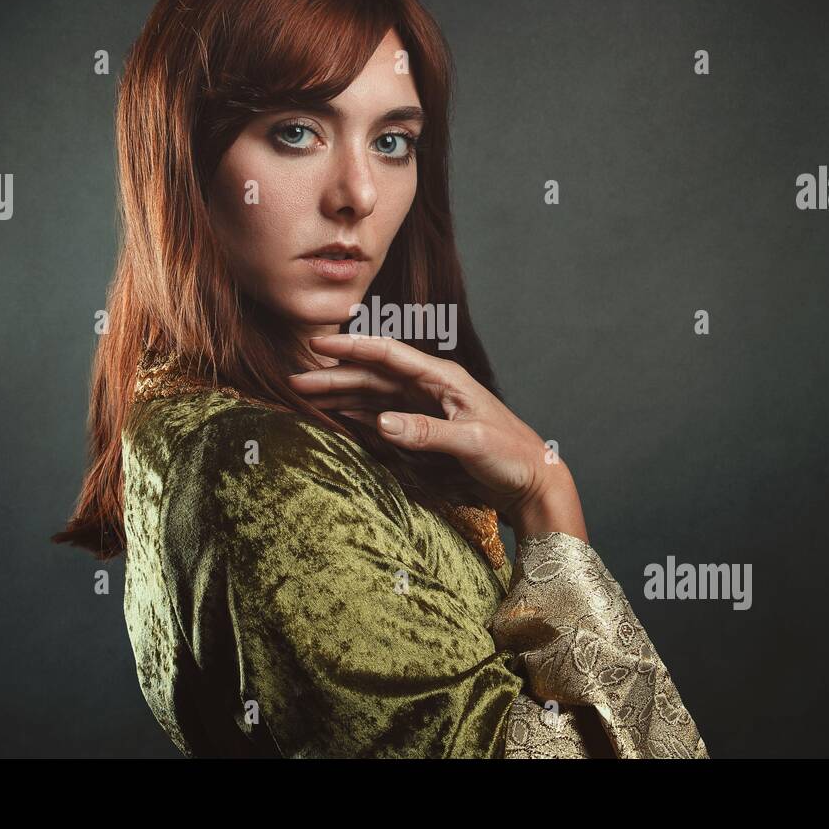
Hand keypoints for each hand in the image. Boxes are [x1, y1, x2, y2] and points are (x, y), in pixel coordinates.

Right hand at [287, 334, 586, 541]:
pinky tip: (337, 416)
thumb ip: (426, 433)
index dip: (352, 348)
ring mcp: (426, 410)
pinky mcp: (424, 432)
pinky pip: (383, 419)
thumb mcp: (470, 443)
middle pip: (373, 376)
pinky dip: (358, 417)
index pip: (388, 355)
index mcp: (443, 379)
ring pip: (374, 397)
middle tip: (295, 380)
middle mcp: (431, 389)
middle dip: (334, 376)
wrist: (533, 482)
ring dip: (341, 396)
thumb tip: (381, 423)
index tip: (318, 345)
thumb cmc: (512, 456)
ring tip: (306, 396)